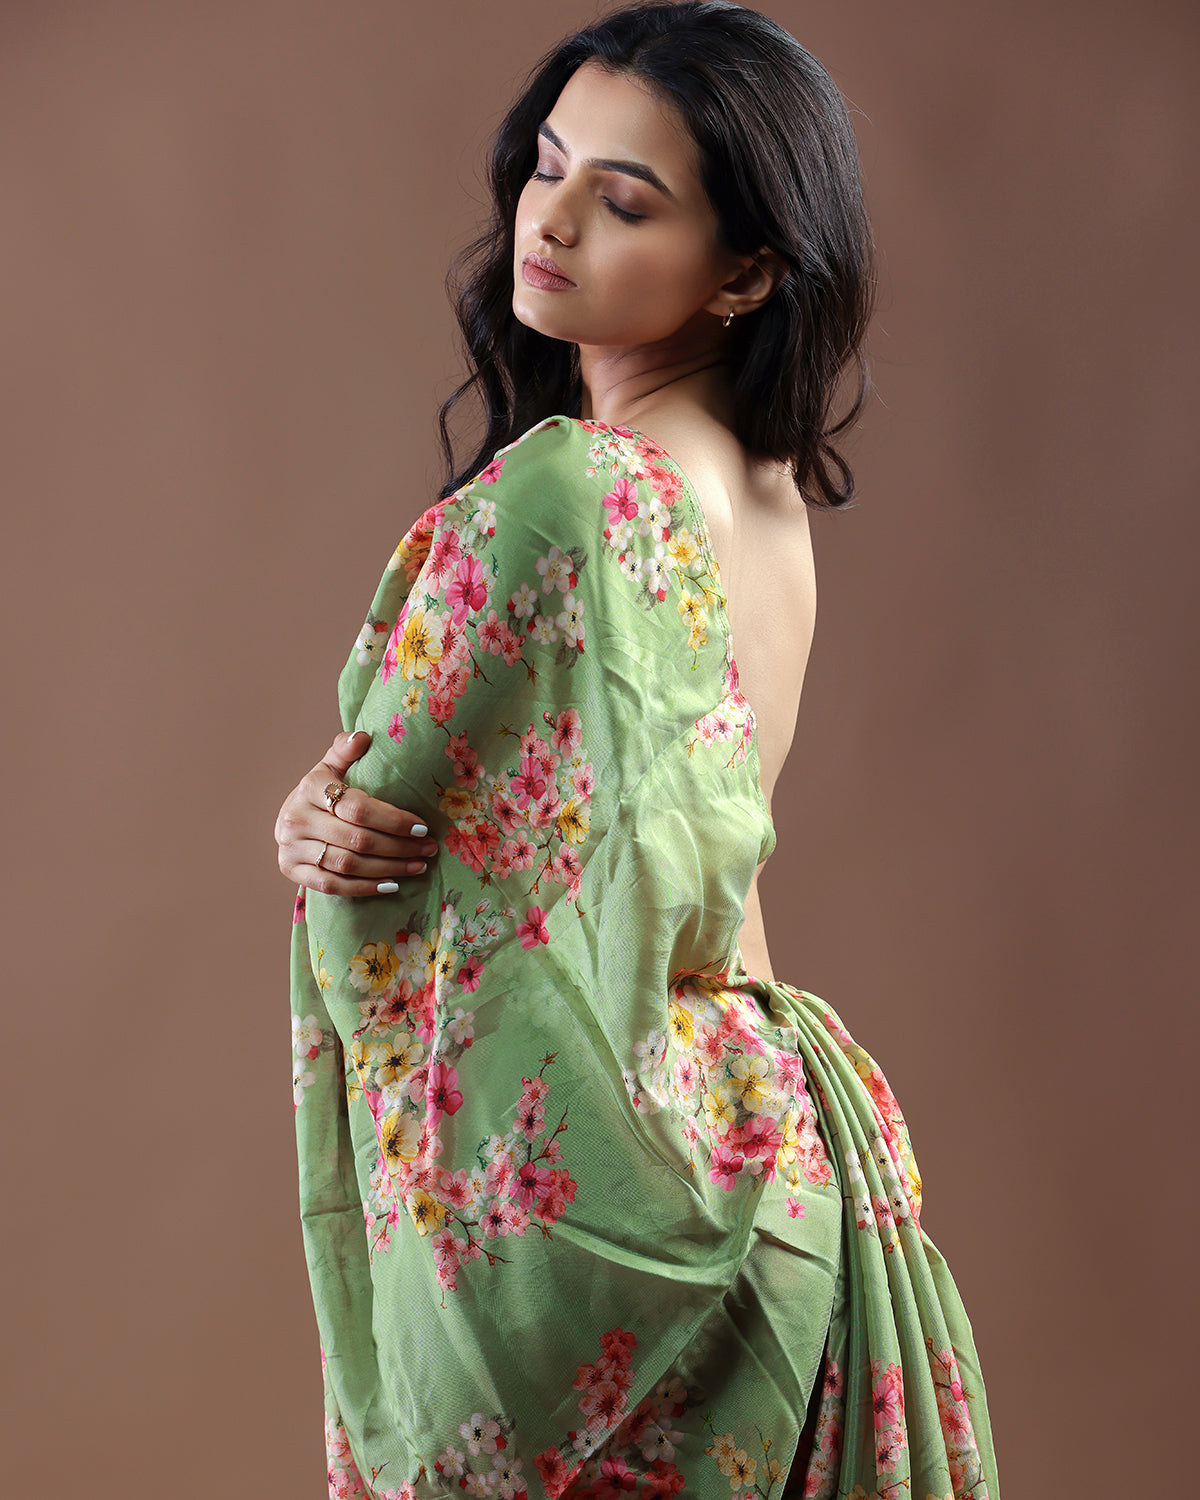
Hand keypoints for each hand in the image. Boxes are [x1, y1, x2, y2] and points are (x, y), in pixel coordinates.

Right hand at [275, 729, 437, 896]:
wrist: (291, 817)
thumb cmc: (323, 790)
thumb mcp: (332, 766)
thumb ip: (345, 750)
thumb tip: (362, 737)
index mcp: (309, 787)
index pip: (357, 808)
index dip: (393, 819)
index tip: (422, 826)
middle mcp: (295, 817)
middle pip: (357, 839)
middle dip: (399, 847)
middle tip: (428, 849)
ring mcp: (291, 847)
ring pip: (347, 864)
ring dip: (388, 868)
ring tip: (418, 866)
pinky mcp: (291, 870)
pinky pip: (332, 885)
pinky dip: (364, 887)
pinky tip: (391, 885)